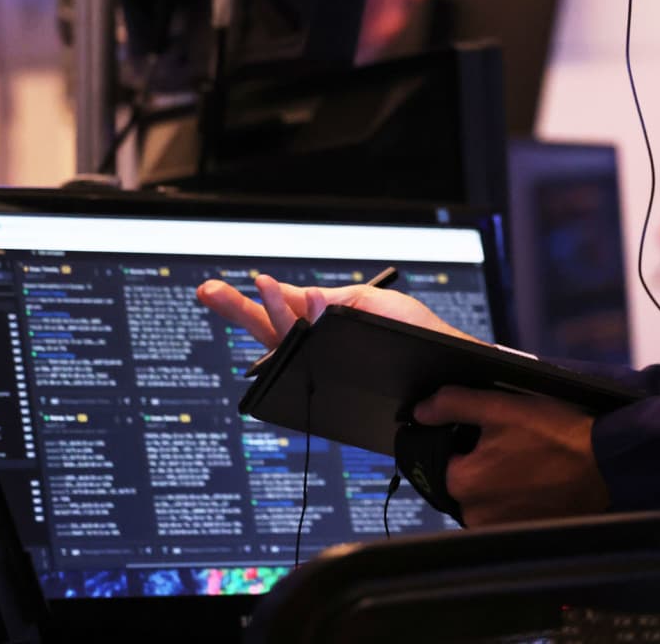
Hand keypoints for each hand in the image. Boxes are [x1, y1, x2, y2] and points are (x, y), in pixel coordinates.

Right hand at [196, 273, 470, 347]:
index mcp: (322, 327)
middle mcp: (319, 348)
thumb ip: (330, 300)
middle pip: (268, 330)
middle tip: (208, 291)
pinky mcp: (343, 376)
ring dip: (273, 309)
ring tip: (260, 284)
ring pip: (288, 341)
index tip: (211, 289)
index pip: (276, 315)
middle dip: (237, 310)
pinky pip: (318, 349)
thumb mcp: (372, 303)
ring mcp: (329, 364)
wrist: (451, 362)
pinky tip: (302, 300)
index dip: (243, 304)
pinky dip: (307, 320)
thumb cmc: (416, 333)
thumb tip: (293, 296)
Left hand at [413, 387, 609, 526]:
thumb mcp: (501, 406)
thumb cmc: (557, 435)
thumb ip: (453, 405)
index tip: (489, 432)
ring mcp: (500, 529)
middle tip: (514, 443)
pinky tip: (537, 479)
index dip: (462, 439)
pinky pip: (507, 513)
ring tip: (529, 460)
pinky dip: (517, 497)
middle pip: (464, 479)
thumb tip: (420, 411)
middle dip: (480, 461)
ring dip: (498, 481)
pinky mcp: (523, 535)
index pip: (442, 456)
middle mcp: (475, 514)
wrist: (607, 466)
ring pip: (485, 497)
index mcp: (463, 482)